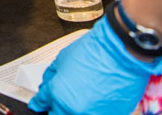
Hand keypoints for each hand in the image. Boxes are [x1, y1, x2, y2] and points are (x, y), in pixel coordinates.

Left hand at [29, 15, 161, 114]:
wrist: (121, 52)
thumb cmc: (94, 52)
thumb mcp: (61, 59)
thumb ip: (51, 76)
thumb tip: (46, 85)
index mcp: (57, 93)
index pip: (42, 104)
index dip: (40, 103)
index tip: (39, 104)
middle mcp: (73, 108)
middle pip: (57, 114)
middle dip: (56, 108)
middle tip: (61, 99)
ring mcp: (92, 114)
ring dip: (75, 109)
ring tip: (82, 95)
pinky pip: (96, 114)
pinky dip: (93, 109)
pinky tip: (96, 97)